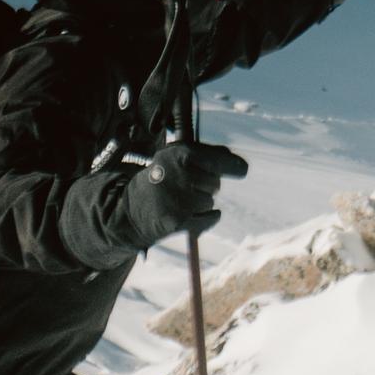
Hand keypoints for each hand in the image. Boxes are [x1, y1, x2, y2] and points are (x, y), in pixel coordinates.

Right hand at [113, 140, 245, 251]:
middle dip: (206, 186)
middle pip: (215, 183)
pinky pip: (211, 217)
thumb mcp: (174, 157)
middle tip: (185, 187)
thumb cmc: (159, 178)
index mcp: (178, 154)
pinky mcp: (179, 220)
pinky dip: (208, 218)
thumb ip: (205, 154)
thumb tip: (237, 162)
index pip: (217, 160)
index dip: (233, 165)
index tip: (243, 169)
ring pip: (210, 201)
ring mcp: (178, 198)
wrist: (131, 210)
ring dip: (201, 203)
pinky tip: (189, 214)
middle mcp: (178, 174)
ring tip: (179, 200)